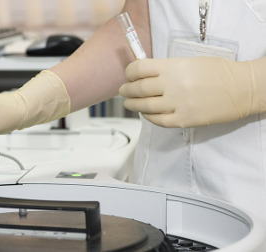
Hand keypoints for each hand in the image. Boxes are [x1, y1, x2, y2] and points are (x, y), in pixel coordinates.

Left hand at [119, 57, 265, 127]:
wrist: (243, 88)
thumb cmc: (219, 72)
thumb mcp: (190, 62)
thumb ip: (167, 68)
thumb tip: (145, 74)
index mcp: (173, 67)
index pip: (139, 69)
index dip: (129, 72)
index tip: (128, 75)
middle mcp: (172, 85)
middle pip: (138, 89)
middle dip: (127, 90)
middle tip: (123, 91)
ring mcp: (177, 104)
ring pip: (144, 106)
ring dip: (133, 104)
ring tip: (129, 103)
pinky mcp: (183, 120)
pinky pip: (158, 120)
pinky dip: (148, 116)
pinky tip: (146, 113)